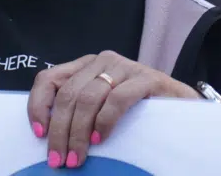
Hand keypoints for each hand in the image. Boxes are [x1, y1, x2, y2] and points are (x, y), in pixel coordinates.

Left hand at [27, 52, 197, 167]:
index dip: (38, 106)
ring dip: (78, 133)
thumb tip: (48, 136)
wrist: (182, 105)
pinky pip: (117, 99)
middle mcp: (102, 61)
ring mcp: (124, 67)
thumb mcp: (101, 106)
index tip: (39, 134)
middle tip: (59, 160)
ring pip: (88, 98)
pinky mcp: (146, 78)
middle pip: (67, 94)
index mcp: (86, 66)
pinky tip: (100, 139)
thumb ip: (78, 111)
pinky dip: (104, 121)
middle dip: (59, 131)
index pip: (49, 79)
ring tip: (77, 158)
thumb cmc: (137, 110)